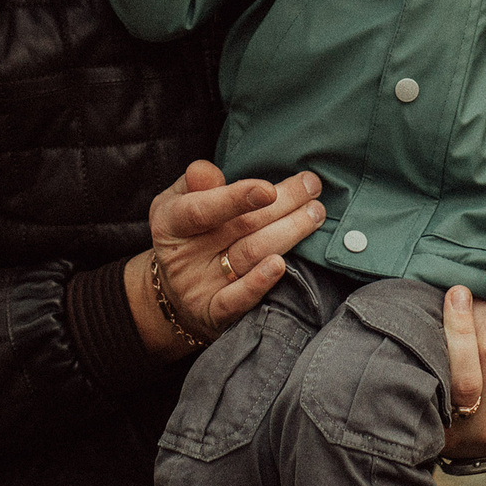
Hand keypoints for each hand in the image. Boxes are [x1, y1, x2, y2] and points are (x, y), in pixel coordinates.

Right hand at [128, 161, 322, 357]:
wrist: (175, 289)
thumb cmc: (188, 231)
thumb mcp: (179, 200)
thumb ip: (195, 182)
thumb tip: (207, 172)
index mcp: (170, 222)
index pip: (202, 209)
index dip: (235, 199)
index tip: (269, 188)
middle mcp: (184, 256)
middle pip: (239, 229)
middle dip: (281, 206)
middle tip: (311, 187)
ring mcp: (199, 287)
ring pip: (248, 257)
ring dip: (288, 233)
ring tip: (315, 214)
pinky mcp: (213, 313)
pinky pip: (237, 301)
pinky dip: (259, 283)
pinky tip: (281, 266)